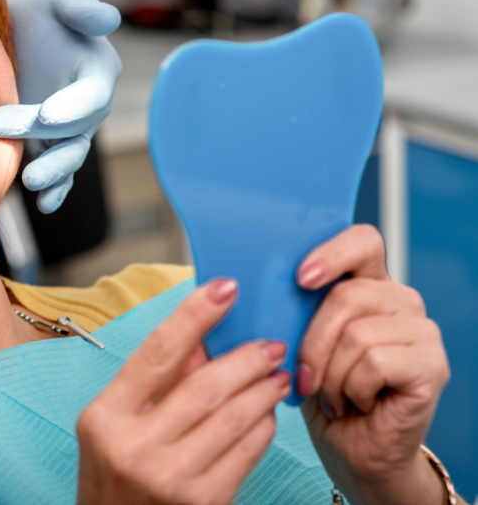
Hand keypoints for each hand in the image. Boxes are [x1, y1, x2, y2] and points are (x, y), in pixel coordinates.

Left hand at [0, 0, 121, 212]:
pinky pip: (58, 172)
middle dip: (43, 135)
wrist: (3, 37)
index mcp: (96, 70)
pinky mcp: (47, 146)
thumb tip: (109, 19)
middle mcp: (87, 105)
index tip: (48, 115)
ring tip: (31, 182)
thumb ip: (78, 7)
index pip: (92, 94)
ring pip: (69, 157)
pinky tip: (43, 203)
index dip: (73, 107)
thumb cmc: (33, 12)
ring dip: (53, 172)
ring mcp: (68, 130)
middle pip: (74, 129)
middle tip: (1, 127)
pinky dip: (55, 191)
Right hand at [76, 280, 290, 504]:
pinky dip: (263, 425)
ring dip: (263, 389)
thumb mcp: (115, 423)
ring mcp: (170, 477)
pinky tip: (267, 412)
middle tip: (269, 344)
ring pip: (233, 417)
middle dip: (246, 358)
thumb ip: (155, 380)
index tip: (225, 288)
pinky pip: (246, 451)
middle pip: (205, 385)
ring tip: (276, 374)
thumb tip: (202, 336)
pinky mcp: (203, 502)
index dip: (194, 315)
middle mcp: (135, 447)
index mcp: (105, 416)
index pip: (157, 352)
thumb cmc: (114, 477)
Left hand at [296, 225, 449, 504]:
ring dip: (331, 374)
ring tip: (335, 394)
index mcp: (368, 285)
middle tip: (306, 376)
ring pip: (357, 334)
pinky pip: (375, 362)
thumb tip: (260, 288)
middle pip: (346, 295)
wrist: (352, 450)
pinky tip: (357, 402)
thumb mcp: (298, 343)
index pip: (362, 241)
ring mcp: (422, 331)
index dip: (332, 253)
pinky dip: (352, 389)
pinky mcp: (432, 365)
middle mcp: (401, 301)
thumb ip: (295, 309)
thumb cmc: (322, 394)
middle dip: (312, 342)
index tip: (302, 278)